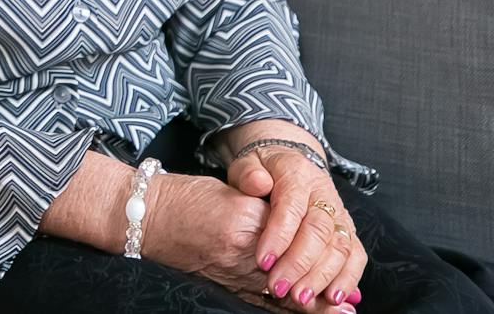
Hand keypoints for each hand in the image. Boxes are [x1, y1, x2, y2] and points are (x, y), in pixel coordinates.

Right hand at [141, 172, 353, 312]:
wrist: (143, 215)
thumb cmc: (183, 197)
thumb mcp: (227, 192)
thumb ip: (261, 206)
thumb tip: (295, 227)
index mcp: (245, 216)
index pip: (293, 234)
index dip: (319, 251)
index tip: (340, 259)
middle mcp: (241, 247)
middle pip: (293, 269)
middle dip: (323, 283)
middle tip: (350, 301)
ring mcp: (230, 269)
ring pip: (281, 291)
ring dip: (312, 305)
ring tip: (340, 312)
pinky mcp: (220, 281)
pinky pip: (258, 302)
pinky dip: (283, 310)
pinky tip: (300, 312)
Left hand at [228, 146, 365, 309]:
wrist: (291, 161)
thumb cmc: (265, 167)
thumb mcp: (249, 162)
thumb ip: (248, 173)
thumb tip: (257, 183)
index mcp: (297, 174)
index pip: (291, 207)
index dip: (279, 236)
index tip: (263, 262)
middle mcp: (324, 194)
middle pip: (318, 231)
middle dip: (299, 264)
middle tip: (278, 287)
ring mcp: (340, 213)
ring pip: (340, 246)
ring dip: (322, 277)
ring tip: (301, 298)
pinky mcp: (348, 230)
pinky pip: (356, 255)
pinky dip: (347, 279)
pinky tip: (332, 298)